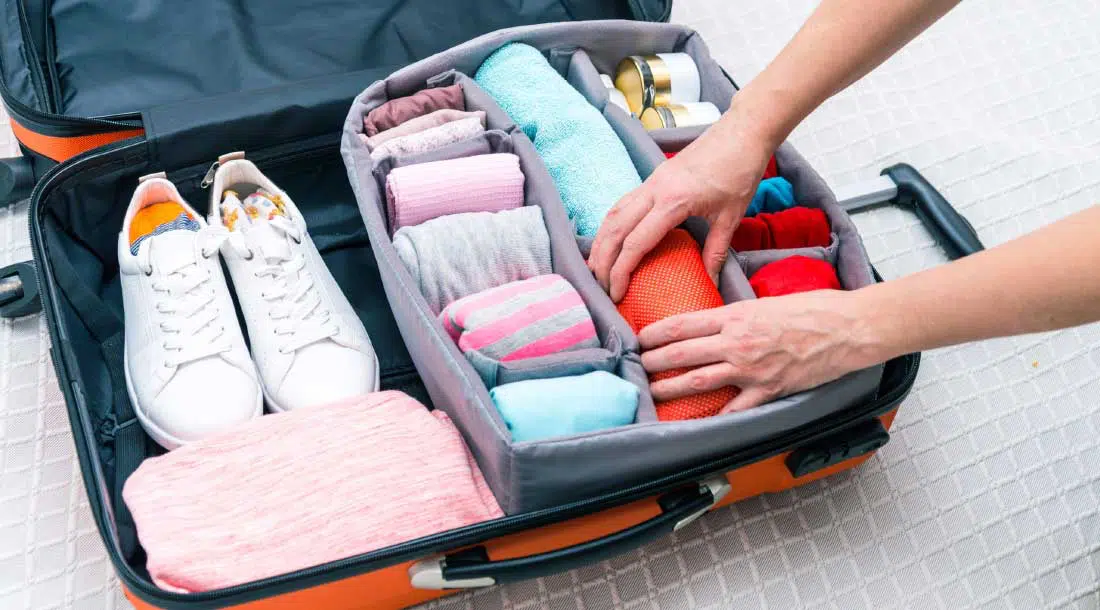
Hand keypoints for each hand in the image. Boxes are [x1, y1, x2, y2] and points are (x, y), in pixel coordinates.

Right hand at [587, 109, 774, 302]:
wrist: (742, 131)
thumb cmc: (740, 171)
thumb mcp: (731, 216)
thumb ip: (716, 251)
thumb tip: (709, 281)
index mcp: (673, 202)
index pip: (635, 243)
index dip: (621, 272)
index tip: (617, 294)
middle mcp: (654, 190)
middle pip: (615, 229)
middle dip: (602, 261)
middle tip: (601, 287)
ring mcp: (652, 182)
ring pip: (613, 214)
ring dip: (601, 242)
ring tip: (596, 268)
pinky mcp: (654, 178)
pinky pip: (623, 203)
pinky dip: (611, 225)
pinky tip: (610, 240)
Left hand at [638, 290, 886, 411]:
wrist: (847, 328)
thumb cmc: (813, 309)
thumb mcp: (766, 302)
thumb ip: (737, 315)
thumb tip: (715, 323)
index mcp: (735, 316)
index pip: (682, 324)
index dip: (655, 333)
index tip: (640, 338)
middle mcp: (737, 343)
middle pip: (681, 353)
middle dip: (653, 361)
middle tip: (638, 366)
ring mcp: (750, 370)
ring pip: (698, 382)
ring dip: (670, 388)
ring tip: (654, 392)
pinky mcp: (768, 391)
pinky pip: (735, 410)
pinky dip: (716, 417)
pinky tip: (698, 422)